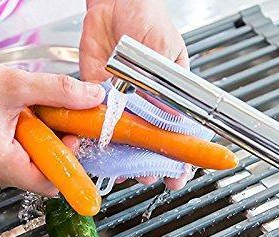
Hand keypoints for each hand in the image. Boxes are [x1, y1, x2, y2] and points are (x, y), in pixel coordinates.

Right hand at [0, 33, 104, 194]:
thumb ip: (58, 91)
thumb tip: (92, 97)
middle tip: (51, 118)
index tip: (73, 138)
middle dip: (52, 148)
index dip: (67, 163)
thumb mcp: (14, 83)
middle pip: (40, 175)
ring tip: (25, 115)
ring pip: (27, 168)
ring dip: (37, 144)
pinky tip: (14, 121)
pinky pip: (13, 161)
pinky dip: (22, 144)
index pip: (49, 184)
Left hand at [78, 0, 192, 189]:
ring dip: (125, 160)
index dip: (180, 156)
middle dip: (150, 164)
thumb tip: (166, 116)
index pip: (177, 133)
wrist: (113, 4)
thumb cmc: (146, 20)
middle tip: (149, 177)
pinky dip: (99, 143)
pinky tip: (102, 157)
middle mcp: (144, 105)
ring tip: (126, 174)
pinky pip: (99, 126)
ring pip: (124, 140)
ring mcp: (121, 105)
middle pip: (149, 143)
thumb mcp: (164, 52)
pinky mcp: (99, 100)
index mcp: (168, 96)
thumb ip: (164, 84)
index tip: (179, 175)